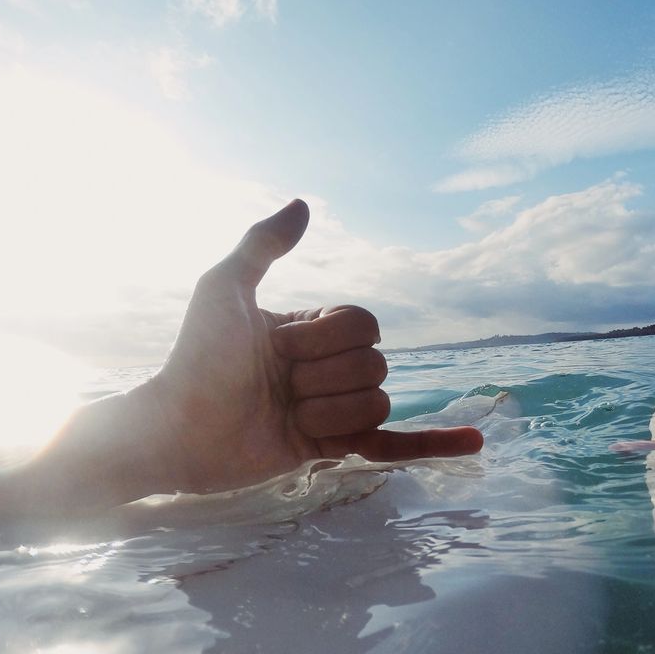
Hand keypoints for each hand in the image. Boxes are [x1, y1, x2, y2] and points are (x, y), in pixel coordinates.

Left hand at [144, 199, 481, 493]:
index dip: (328, 339)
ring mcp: (333, 408)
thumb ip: (262, 245)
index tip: (279, 348)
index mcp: (311, 329)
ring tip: (287, 418)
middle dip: (325, 378)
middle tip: (279, 387)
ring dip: (330, 413)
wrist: (179, 429)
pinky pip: (393, 446)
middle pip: (375, 365)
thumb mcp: (223, 289)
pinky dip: (435, 445)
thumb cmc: (195, 357)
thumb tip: (304, 204)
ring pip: (377, 403)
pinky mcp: (333, 448)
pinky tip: (475, 442)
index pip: (364, 325)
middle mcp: (327, 366)